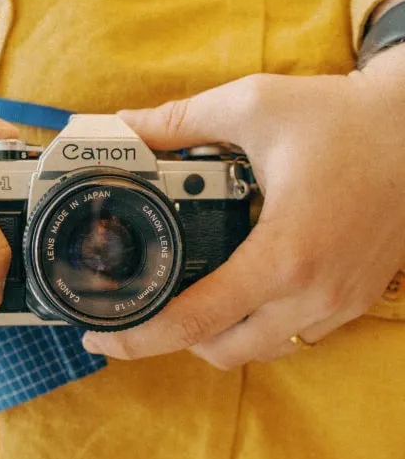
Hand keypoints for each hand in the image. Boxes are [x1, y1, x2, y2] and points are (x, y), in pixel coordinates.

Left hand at [83, 45, 404, 368]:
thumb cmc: (343, 117)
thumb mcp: (254, 106)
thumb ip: (180, 122)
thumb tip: (122, 127)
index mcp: (281, 255)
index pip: (195, 321)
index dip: (137, 337)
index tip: (101, 337)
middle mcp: (313, 293)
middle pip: (224, 352)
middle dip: (175, 340)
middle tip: (144, 310)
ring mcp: (340, 302)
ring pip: (263, 350)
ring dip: (220, 335)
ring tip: (191, 297)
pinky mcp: (357, 298)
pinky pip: (298, 335)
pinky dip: (261, 325)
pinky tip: (245, 288)